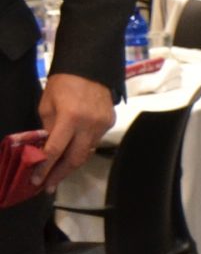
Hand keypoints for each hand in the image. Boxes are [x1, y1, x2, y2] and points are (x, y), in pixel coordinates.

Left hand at [31, 71, 115, 189]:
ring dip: (71, 162)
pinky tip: (74, 150)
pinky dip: (82, 147)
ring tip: (59, 171)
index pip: (56, 150)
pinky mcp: (110, 122)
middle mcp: (89, 125)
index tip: (37, 181)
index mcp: (70, 118)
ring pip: (87, 152)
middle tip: (49, 186)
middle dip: (61, 174)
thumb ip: (48, 129)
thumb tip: (46, 149)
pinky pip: (94, 141)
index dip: (45, 168)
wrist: (90, 67)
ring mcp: (103, 125)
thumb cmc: (63, 84)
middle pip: (75, 158)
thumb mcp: (46, 106)